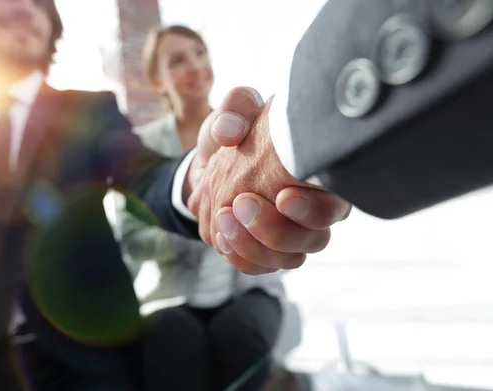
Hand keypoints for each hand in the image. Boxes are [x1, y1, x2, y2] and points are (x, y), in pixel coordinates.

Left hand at [188, 88, 351, 273]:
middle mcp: (314, 212)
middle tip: (243, 203)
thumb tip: (228, 132)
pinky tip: (223, 236)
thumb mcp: (235, 111)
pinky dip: (240, 257)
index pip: (335, 207)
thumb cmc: (236, 133)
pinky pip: (261, 267)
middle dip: (276, 230)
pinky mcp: (265, 250)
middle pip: (314, 241)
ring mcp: (290, 235)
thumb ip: (236, 109)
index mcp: (319, 177)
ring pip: (288, 260)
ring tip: (226, 217)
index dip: (314, 211)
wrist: (213, 160)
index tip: (283, 197)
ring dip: (254, 246)